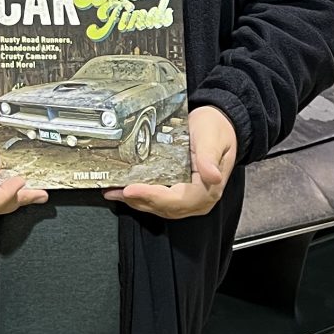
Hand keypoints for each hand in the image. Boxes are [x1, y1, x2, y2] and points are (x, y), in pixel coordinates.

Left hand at [105, 104, 236, 219]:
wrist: (220, 127)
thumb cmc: (215, 130)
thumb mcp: (211, 138)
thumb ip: (209, 158)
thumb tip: (212, 177)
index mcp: (208, 189)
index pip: (176, 200)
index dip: (152, 196)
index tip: (130, 190)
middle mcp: (199, 200)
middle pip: (164, 207)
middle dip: (138, 200)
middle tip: (115, 192)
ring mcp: (189, 200)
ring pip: (159, 207)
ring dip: (136, 201)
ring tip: (113, 192)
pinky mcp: (180, 194)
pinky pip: (159, 201)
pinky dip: (141, 197)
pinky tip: (125, 191)